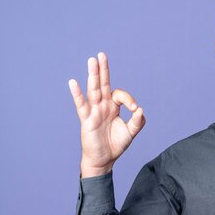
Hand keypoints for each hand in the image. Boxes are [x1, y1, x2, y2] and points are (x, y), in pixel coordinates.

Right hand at [68, 52, 145, 177]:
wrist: (104, 160)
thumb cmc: (115, 145)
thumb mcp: (131, 133)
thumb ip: (137, 122)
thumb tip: (140, 110)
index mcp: (113, 107)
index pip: (119, 94)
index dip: (129, 99)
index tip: (135, 108)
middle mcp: (102, 106)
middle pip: (103, 84)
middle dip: (103, 70)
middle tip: (101, 54)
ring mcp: (94, 111)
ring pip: (93, 90)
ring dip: (93, 75)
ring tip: (92, 61)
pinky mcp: (86, 120)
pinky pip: (81, 105)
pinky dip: (77, 94)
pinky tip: (73, 82)